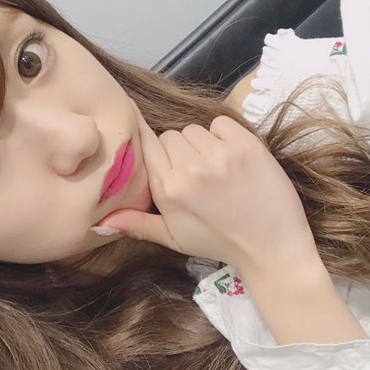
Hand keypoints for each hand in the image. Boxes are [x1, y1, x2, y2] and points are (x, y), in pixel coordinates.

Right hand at [96, 101, 317, 273]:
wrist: (269, 246)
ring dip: (201, 143)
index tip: (152, 142)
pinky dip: (224, 135)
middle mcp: (190, 169)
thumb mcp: (173, 238)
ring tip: (214, 167)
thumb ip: (137, 224)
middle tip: (195, 174)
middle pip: (170, 136)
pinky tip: (232, 158)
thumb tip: (99, 220)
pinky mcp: (246, 145)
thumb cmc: (218, 242)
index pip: (146, 144)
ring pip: (194, 129)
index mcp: (168, 189)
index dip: (149, 143)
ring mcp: (220, 155)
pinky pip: (221, 123)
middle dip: (178, 151)